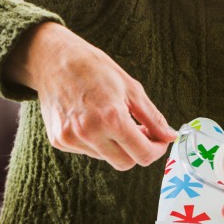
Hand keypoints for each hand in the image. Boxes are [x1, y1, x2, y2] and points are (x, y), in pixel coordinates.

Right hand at [4, 22, 175, 169]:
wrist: (53, 59)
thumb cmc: (94, 68)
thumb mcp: (131, 88)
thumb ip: (153, 117)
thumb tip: (170, 136)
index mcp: (111, 118)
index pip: (142, 155)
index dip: (156, 151)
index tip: (159, 142)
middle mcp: (89, 132)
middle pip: (125, 163)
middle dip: (137, 151)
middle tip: (140, 132)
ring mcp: (71, 139)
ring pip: (106, 158)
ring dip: (115, 145)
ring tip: (112, 120)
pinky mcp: (59, 141)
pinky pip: (87, 151)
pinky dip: (96, 142)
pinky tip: (92, 120)